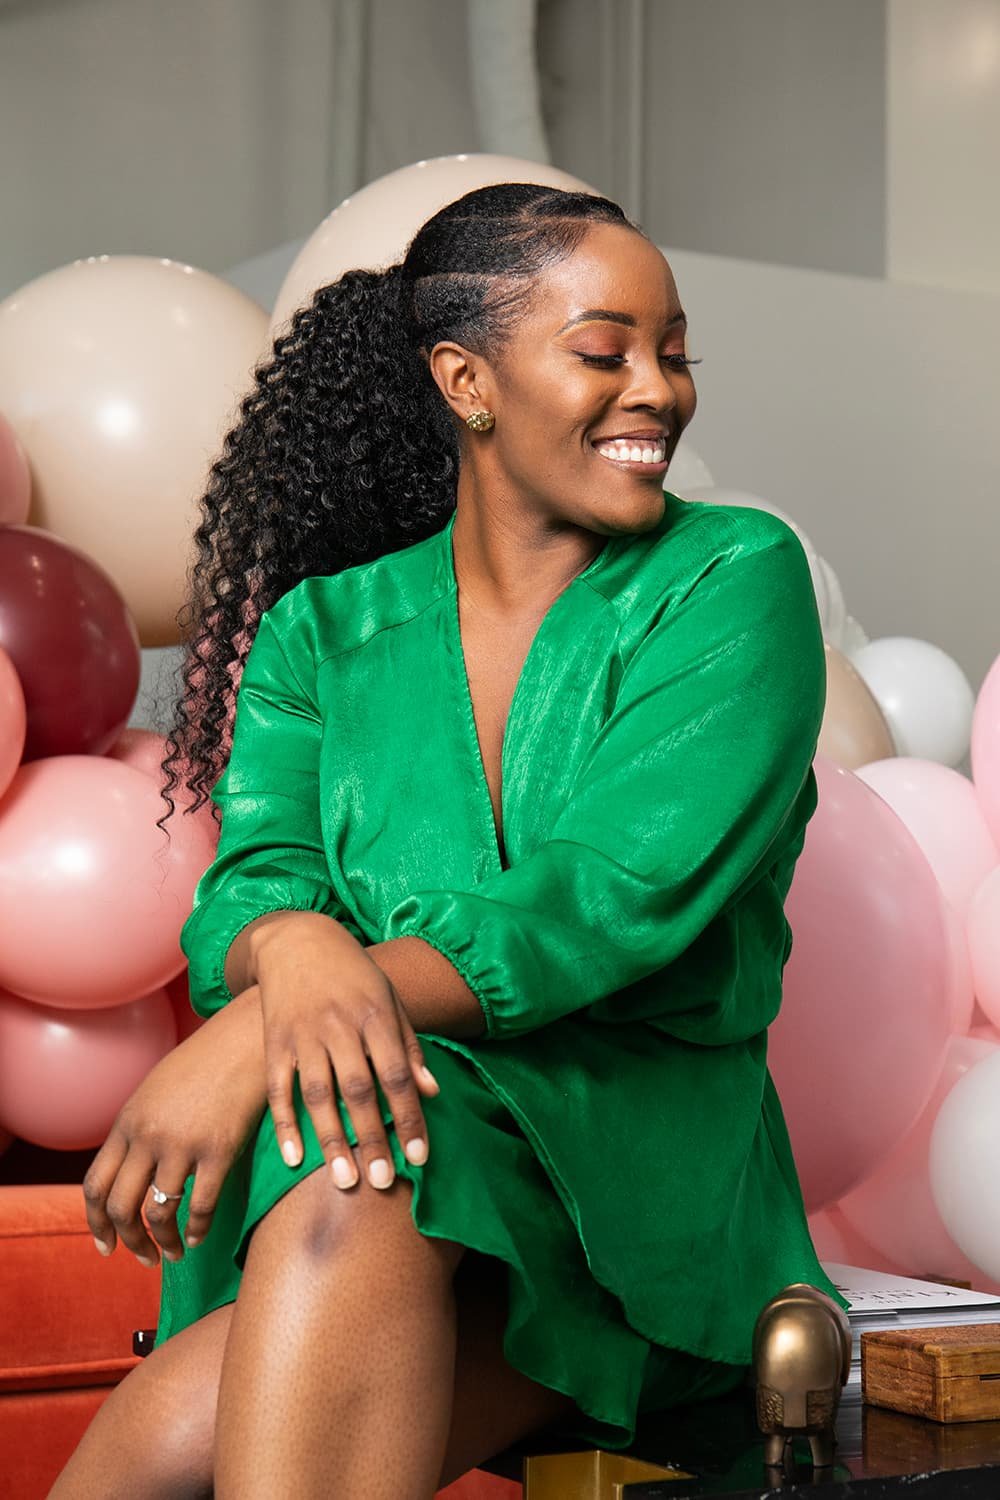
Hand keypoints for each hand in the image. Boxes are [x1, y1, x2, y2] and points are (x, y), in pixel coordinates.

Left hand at [82, 985, 266, 1266]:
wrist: (243, 1039)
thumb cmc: (204, 1062)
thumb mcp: (155, 1091)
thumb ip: (139, 1128)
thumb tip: (131, 1169)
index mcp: (128, 1122)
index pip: (94, 1185)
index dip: (96, 1222)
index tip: (106, 1245)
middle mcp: (148, 1136)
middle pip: (120, 1206)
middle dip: (129, 1240)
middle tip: (143, 1257)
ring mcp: (182, 1144)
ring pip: (160, 1212)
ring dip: (164, 1243)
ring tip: (175, 1253)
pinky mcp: (219, 1150)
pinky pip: (202, 1205)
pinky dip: (199, 1229)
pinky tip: (201, 1236)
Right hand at [251, 912, 440, 1191]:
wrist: (297, 940)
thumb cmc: (353, 975)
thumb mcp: (389, 1000)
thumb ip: (409, 1046)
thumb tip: (431, 1092)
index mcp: (375, 1015)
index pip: (396, 1074)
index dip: (409, 1116)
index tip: (418, 1157)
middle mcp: (340, 1026)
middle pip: (358, 1090)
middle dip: (372, 1138)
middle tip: (383, 1182)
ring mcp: (304, 1033)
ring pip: (319, 1094)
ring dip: (332, 1140)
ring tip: (345, 1181)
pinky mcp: (275, 1041)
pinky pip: (278, 1088)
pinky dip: (285, 1123)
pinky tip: (295, 1157)